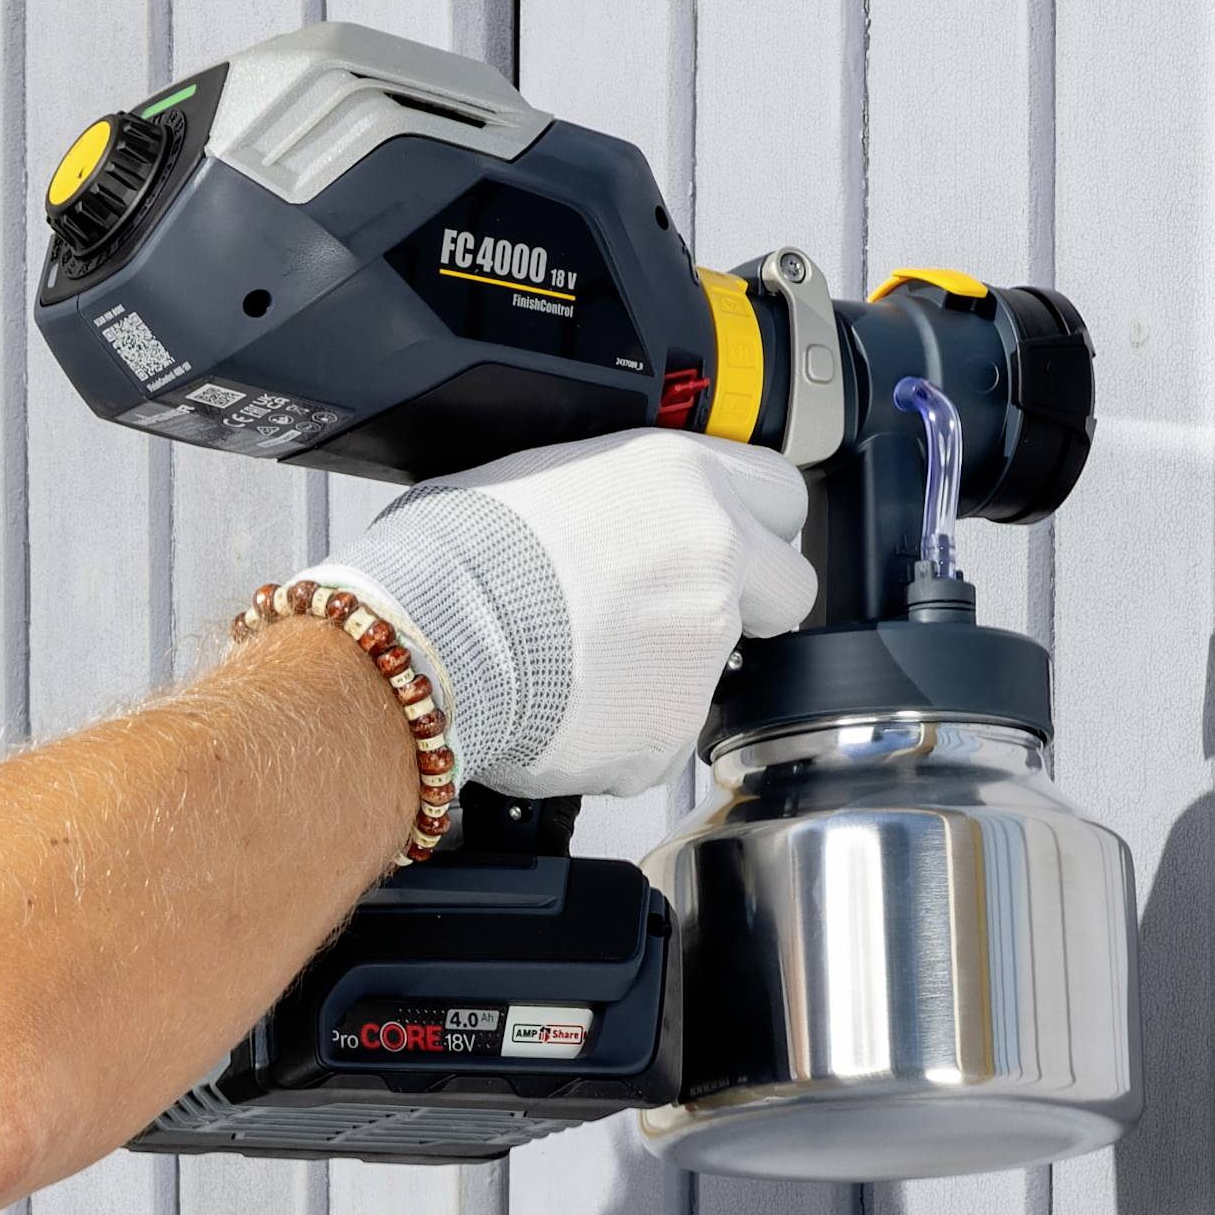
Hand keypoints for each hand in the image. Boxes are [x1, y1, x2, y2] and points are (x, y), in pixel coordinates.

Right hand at [306, 432, 817, 806]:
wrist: (425, 635)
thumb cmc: (454, 551)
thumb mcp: (547, 475)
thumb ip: (620, 498)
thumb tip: (618, 518)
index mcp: (686, 478)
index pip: (783, 497)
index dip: (753, 528)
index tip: (729, 545)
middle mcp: (716, 557)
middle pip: (790, 588)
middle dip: (748, 605)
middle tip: (667, 615)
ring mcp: (704, 649)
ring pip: (716, 671)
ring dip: (666, 675)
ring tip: (575, 667)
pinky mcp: (670, 731)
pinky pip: (658, 739)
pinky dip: (620, 737)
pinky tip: (562, 710)